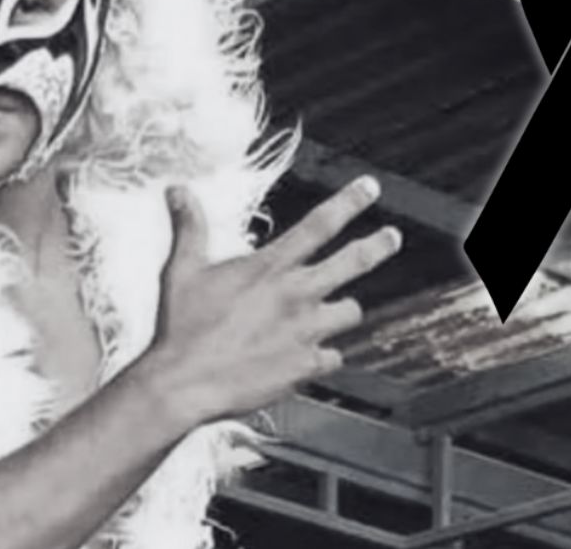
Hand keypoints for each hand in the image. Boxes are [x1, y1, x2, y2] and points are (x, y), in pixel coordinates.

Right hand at [136, 176, 399, 425]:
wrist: (185, 382)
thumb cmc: (181, 326)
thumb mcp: (182, 270)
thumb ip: (189, 228)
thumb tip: (178, 189)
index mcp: (270, 268)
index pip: (319, 225)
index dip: (349, 202)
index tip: (369, 188)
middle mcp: (296, 295)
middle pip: (352, 262)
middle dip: (377, 246)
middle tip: (392, 237)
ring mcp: (306, 332)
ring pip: (349, 311)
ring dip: (340, 309)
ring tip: (331, 311)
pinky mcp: (306, 365)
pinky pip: (333, 356)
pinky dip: (324, 354)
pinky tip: (309, 356)